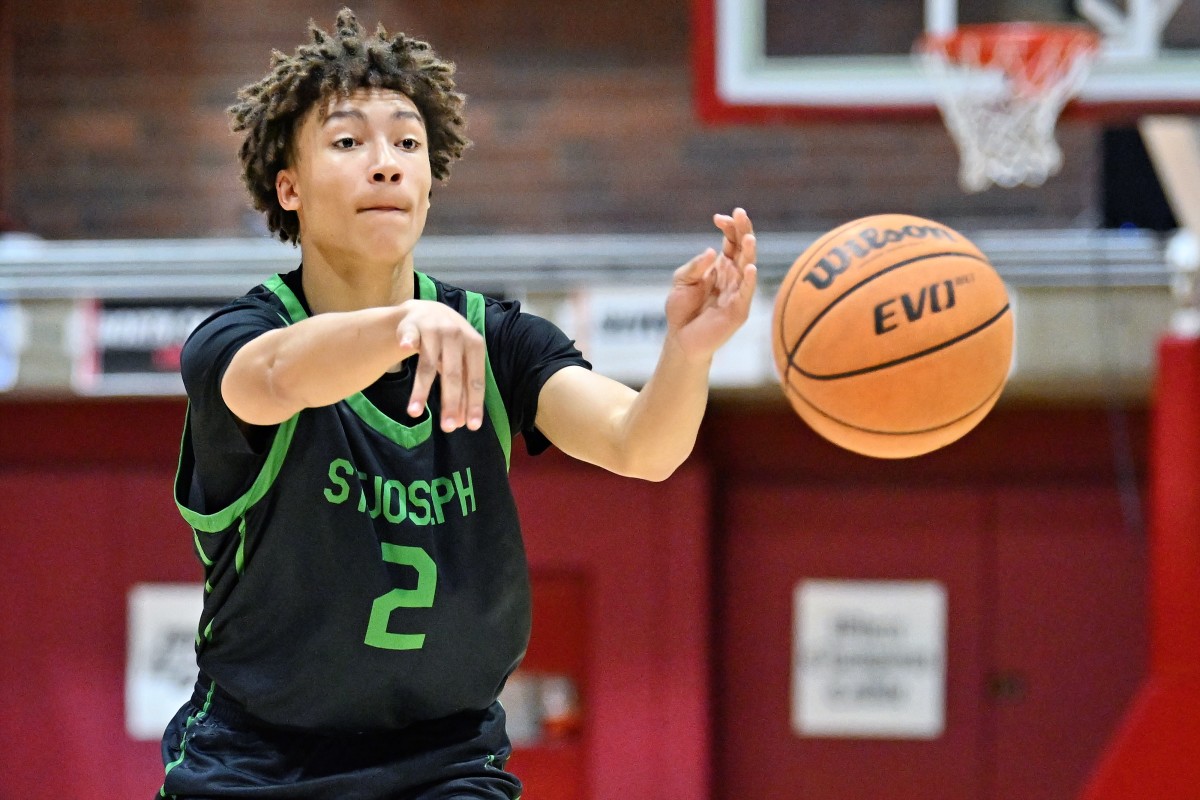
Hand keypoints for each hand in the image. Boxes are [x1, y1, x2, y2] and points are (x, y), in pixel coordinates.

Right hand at [395, 300, 485, 431]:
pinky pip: (409, 336)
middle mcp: (456, 335)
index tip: (471, 427)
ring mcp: (434, 329)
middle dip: (451, 403)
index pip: (475, 379)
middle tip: (448, 428)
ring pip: (427, 364)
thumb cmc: (449, 344)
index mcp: (474, 345)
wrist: (428, 311)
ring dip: (421, 390)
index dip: (473, 403)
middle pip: (453, 374)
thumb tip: (462, 423)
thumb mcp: (461, 361)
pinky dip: (407, 341)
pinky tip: (404, 347)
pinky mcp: (412, 326)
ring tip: (414, 413)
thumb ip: (463, 388)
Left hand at [665, 207, 757, 360]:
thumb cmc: (682, 310)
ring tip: (748, 237)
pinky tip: (749, 268)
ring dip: (749, 252)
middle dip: (743, 231)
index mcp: (722, 267)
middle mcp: (733, 277)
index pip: (731, 242)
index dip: (729, 228)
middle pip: (743, 250)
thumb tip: (712, 252)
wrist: (681, 339)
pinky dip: (748, 281)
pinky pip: (745, 294)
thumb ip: (695, 266)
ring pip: (748, 268)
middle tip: (739, 214)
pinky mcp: (738, 310)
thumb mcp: (681, 281)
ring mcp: (738, 293)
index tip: (718, 217)